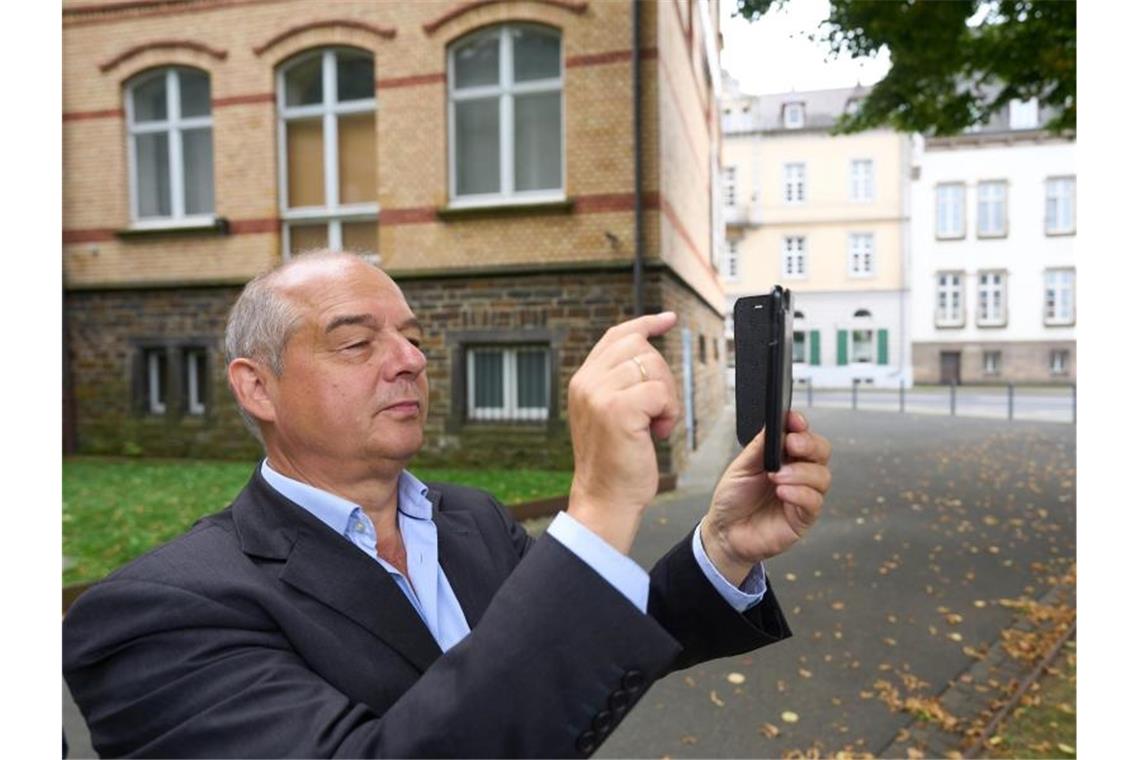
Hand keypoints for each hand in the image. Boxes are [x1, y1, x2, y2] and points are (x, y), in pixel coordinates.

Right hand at [566, 312, 680, 553]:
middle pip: (640, 348)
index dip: (645, 324)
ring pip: (652, 367)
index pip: (616, 337)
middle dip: (663, 376)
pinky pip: (659, 392)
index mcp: (583, 381)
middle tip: (661, 411)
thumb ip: (620, 384)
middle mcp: (586, 382)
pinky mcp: (616, 410)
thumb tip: (647, 352)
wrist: (605, 499)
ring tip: (657, 425)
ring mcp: (598, 394)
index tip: (668, 320)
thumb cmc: (615, 462)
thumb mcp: (612, 415)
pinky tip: (657, 433)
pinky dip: (668, 411)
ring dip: (667, 397)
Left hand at [701, 411, 830, 585]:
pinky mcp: (803, 518)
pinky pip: (814, 502)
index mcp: (784, 457)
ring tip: (776, 476)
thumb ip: (758, 448)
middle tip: (792, 445)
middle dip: (810, 445)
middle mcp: (798, 473)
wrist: (725, 533)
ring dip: (801, 472)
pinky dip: (800, 494)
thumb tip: (772, 425)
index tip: (794, 420)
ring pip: (822, 477)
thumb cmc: (734, 499)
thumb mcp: (741, 468)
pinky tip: (782, 492)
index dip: (801, 425)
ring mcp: (803, 495)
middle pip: (821, 452)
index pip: (803, 435)